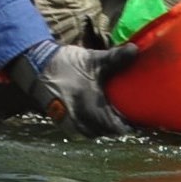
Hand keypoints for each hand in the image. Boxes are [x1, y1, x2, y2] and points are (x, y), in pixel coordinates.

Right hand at [8, 39, 136, 136]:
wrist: (37, 68)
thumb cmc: (66, 65)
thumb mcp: (93, 60)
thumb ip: (116, 57)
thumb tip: (136, 49)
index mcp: (90, 109)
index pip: (118, 128)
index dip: (132, 125)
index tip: (143, 117)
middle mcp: (81, 122)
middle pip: (109, 131)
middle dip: (121, 124)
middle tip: (134, 113)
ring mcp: (72, 125)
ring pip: (97, 132)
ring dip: (107, 125)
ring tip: (119, 113)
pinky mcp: (65, 123)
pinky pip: (86, 129)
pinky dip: (95, 124)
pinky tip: (101, 113)